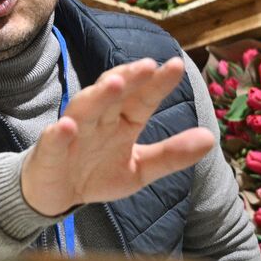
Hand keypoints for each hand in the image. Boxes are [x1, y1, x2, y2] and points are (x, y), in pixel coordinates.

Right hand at [20, 57, 214, 217]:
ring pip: (85, 108)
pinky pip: (53, 141)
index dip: (158, 84)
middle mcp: (99, 120)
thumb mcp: (140, 169)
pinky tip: (66, 127)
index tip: (176, 66)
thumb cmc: (97, 174)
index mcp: (123, 121)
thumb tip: (210, 139)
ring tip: (115, 84)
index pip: (143, 98)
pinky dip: (57, 134)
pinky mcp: (49, 152)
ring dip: (98, 95)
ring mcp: (72, 133)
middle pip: (114, 94)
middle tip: (148, 65)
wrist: (56, 195)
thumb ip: (172, 154)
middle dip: (130, 78)